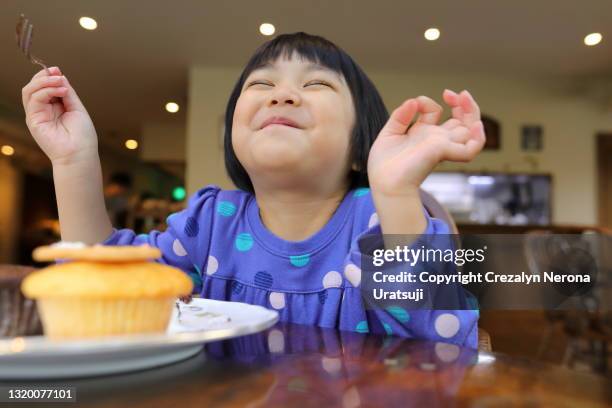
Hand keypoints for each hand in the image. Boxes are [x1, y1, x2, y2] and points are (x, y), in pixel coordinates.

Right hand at [22, 66, 98, 165]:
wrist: (80, 153)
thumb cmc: (82, 135)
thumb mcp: (76, 108)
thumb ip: (67, 92)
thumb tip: (60, 75)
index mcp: (54, 107)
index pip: (44, 87)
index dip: (49, 76)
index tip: (58, 70)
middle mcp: (43, 110)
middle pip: (34, 86)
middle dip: (44, 76)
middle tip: (57, 73)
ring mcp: (36, 115)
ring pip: (30, 90)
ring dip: (44, 82)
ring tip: (59, 82)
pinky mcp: (33, 120)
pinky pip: (34, 99)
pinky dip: (46, 91)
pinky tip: (60, 91)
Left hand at [367, 90, 485, 195]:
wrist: (384, 183)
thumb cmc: (384, 166)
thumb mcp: (389, 134)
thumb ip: (401, 116)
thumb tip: (413, 101)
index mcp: (422, 134)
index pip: (436, 113)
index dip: (429, 103)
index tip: (416, 104)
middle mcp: (435, 139)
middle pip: (461, 121)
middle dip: (463, 104)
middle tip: (453, 94)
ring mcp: (441, 145)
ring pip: (470, 131)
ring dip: (473, 112)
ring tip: (464, 98)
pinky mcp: (443, 153)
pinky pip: (471, 149)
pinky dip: (478, 138)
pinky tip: (476, 125)